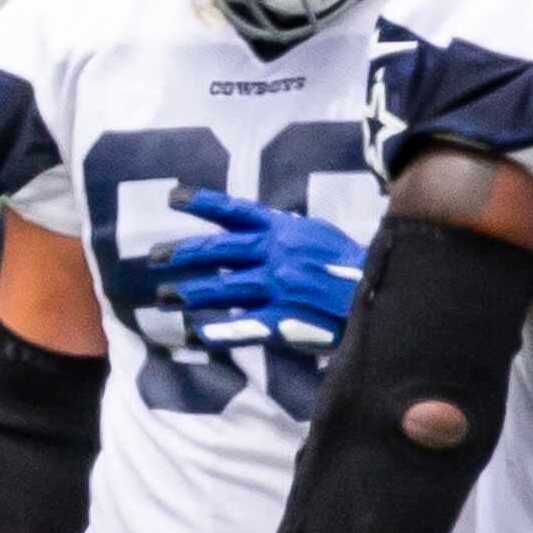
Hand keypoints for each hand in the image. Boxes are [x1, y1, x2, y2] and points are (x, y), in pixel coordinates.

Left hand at [151, 187, 364, 349]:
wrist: (379, 293)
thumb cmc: (352, 264)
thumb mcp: (319, 235)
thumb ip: (286, 231)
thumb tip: (260, 226)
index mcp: (283, 230)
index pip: (234, 211)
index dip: (202, 203)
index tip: (173, 198)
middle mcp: (274, 255)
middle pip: (217, 251)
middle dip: (182, 253)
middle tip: (153, 257)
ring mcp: (276, 289)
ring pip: (221, 289)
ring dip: (190, 293)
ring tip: (166, 297)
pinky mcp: (281, 321)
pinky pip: (240, 327)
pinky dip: (216, 331)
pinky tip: (196, 334)